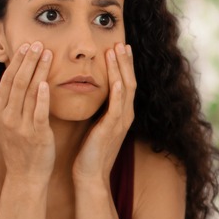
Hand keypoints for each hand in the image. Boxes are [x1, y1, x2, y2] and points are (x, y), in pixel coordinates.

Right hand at [0, 42, 54, 185]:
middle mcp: (7, 117)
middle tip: (38, 43)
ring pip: (29, 93)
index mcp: (0, 112)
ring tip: (47, 54)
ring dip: (38, 71)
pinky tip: (46, 83)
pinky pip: (38, 113)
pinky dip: (41, 97)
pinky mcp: (36, 135)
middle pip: (18, 83)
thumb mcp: (1, 122)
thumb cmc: (16, 147)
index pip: (7, 80)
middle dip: (28, 61)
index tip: (26, 45)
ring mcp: (21, 126)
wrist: (25, 176)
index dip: (17, 61)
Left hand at [72, 42, 135, 187]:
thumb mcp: (96, 125)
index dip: (123, 65)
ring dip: (122, 69)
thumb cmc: (90, 152)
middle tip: (122, 42)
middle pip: (129, 81)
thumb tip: (91, 94)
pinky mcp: (112, 129)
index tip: (119, 47)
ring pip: (125, 89)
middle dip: (125, 62)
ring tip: (118, 51)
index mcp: (121, 114)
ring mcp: (121, 122)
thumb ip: (98, 110)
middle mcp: (125, 115)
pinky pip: (117, 107)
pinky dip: (118, 92)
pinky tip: (116, 79)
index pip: (125, 83)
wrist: (90, 176)